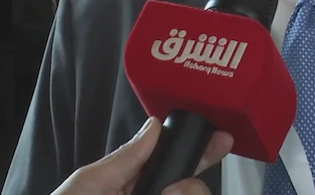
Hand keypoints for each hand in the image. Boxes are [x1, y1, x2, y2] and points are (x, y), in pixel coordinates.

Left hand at [53, 118, 232, 194]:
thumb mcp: (94, 181)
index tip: (221, 139)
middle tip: (172, 192)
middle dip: (194, 184)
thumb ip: (127, 157)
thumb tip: (155, 126)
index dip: (198, 150)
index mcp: (134, 181)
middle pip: (193, 187)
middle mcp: (153, 194)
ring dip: (185, 194)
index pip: (172, 161)